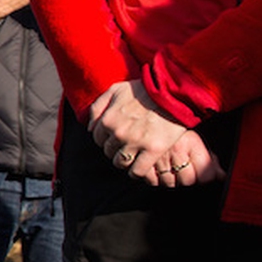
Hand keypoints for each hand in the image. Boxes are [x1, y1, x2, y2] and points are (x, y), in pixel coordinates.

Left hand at [88, 80, 221, 186]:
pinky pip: (138, 171)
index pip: (98, 139)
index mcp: (108, 119)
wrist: (172, 92)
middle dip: (115, 150)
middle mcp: (119, 133)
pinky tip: (140, 167)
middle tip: (126, 146)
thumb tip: (89, 127)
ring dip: (125, 162)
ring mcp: (135, 142)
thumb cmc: (144, 89)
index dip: (106, 139)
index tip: (115, 138)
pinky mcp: (153, 150)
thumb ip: (98, 107)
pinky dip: (137, 172)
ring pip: (121, 163)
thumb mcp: (115, 90)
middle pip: (108, 152)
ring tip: (133, 156)